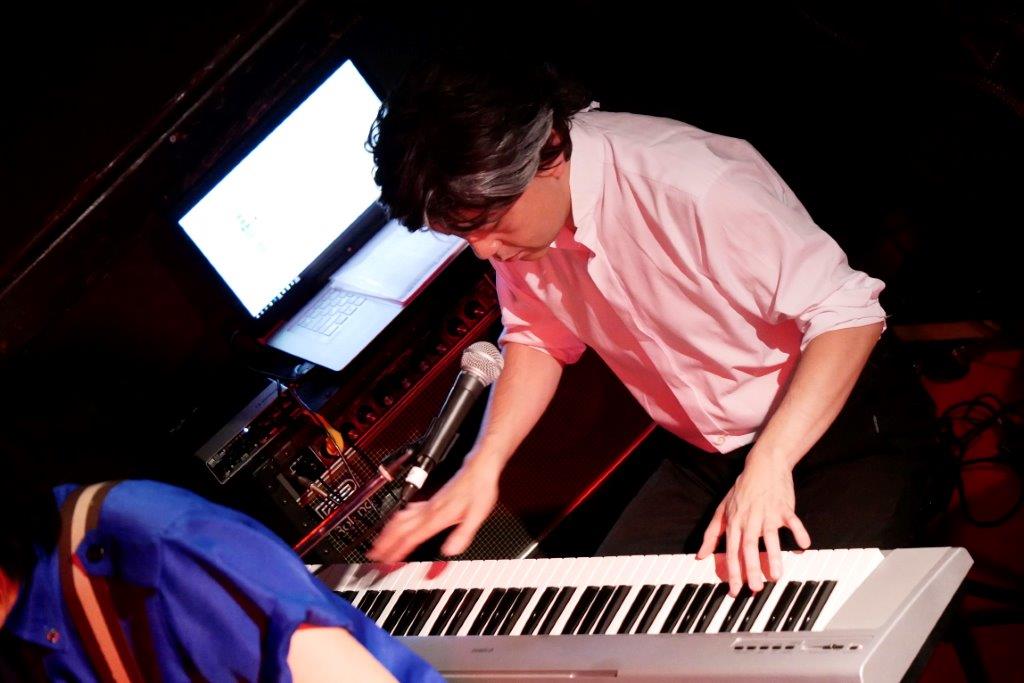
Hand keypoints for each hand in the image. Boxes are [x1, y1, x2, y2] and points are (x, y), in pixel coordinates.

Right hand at [367, 457, 499, 562]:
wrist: (478, 468)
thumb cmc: (479, 489)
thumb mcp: (477, 515)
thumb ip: (463, 534)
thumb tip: (450, 551)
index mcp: (437, 516)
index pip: (411, 537)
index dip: (397, 550)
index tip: (385, 561)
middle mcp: (429, 510)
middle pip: (399, 528)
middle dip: (384, 543)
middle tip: (372, 556)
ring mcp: (427, 504)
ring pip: (400, 519)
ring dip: (386, 532)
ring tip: (377, 544)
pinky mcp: (430, 500)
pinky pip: (407, 511)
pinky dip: (396, 521)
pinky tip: (395, 523)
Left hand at [696, 454, 810, 595]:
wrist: (763, 465)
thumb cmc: (742, 489)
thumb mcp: (722, 510)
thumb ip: (712, 534)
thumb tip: (700, 555)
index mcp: (735, 522)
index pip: (732, 550)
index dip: (732, 571)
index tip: (735, 590)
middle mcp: (750, 519)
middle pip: (749, 546)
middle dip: (751, 568)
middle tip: (756, 588)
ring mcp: (768, 513)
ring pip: (770, 536)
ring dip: (774, 555)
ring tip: (777, 575)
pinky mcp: (784, 507)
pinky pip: (793, 522)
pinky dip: (799, 533)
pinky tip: (804, 546)